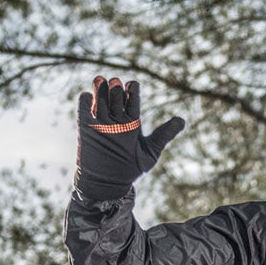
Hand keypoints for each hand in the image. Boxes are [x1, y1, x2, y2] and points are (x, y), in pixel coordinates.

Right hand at [75, 76, 185, 201]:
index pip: (133, 98)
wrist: (108, 184)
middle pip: (116, 96)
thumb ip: (164, 134)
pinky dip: (85, 101)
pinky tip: (88, 98)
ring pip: (100, 99)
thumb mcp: (150, 152)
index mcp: (132, 121)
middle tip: (116, 84)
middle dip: (116, 88)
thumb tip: (182, 120)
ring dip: (99, 88)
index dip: (132, 90)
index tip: (132, 87)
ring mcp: (101, 122)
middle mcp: (117, 119)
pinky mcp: (86, 127)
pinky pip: (83, 109)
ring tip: (100, 80)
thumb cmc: (131, 168)